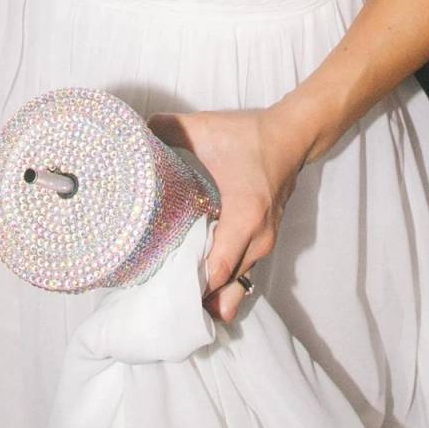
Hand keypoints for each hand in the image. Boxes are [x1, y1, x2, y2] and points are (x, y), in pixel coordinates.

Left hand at [152, 98, 321, 325]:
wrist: (292, 136)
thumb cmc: (250, 136)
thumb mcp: (205, 129)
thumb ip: (166, 130)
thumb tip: (135, 134)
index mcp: (244, 217)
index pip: (217, 269)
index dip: (191, 285)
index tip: (161, 289)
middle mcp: (258, 238)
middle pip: (226, 284)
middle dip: (196, 294)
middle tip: (160, 298)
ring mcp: (266, 243)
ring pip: (235, 281)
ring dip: (211, 289)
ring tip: (177, 293)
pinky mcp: (265, 241)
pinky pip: (242, 270)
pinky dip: (223, 280)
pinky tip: (199, 279)